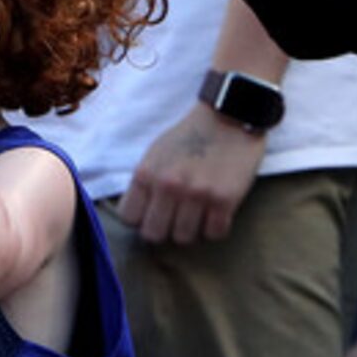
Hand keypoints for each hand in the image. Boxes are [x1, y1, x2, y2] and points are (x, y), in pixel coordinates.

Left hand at [115, 104, 267, 244]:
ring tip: (197, 215)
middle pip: (154, 234)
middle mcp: (168, 186)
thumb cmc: (189, 137)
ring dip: (191, 230)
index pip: (128, 217)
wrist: (228, 118)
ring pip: (184, 238)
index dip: (140, 220)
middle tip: (174, 221)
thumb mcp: (155, 154)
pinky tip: (215, 214)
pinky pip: (214, 234)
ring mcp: (197, 195)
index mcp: (146, 173)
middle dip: (163, 231)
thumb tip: (139, 214)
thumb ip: (146, 182)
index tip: (151, 216)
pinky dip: (214, 228)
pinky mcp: (225, 200)